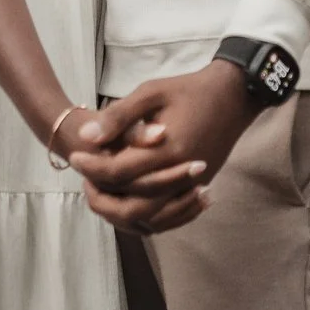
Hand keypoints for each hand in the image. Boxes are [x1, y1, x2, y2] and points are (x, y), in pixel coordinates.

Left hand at [69, 63, 261, 233]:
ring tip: (101, 193)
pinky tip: (129, 204)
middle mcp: (179, 175)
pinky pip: (168, 217)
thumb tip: (87, 136)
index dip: (91, 167)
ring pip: (150, 219)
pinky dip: (146, 218)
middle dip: (102, 199)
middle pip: (132, 207)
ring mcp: (191, 186)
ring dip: (121, 213)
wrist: (234, 96)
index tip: (75, 156)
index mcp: (166, 150)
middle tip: (84, 181)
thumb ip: (119, 116)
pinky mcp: (197, 188)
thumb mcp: (151, 92)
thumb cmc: (189, 90)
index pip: (119, 173)